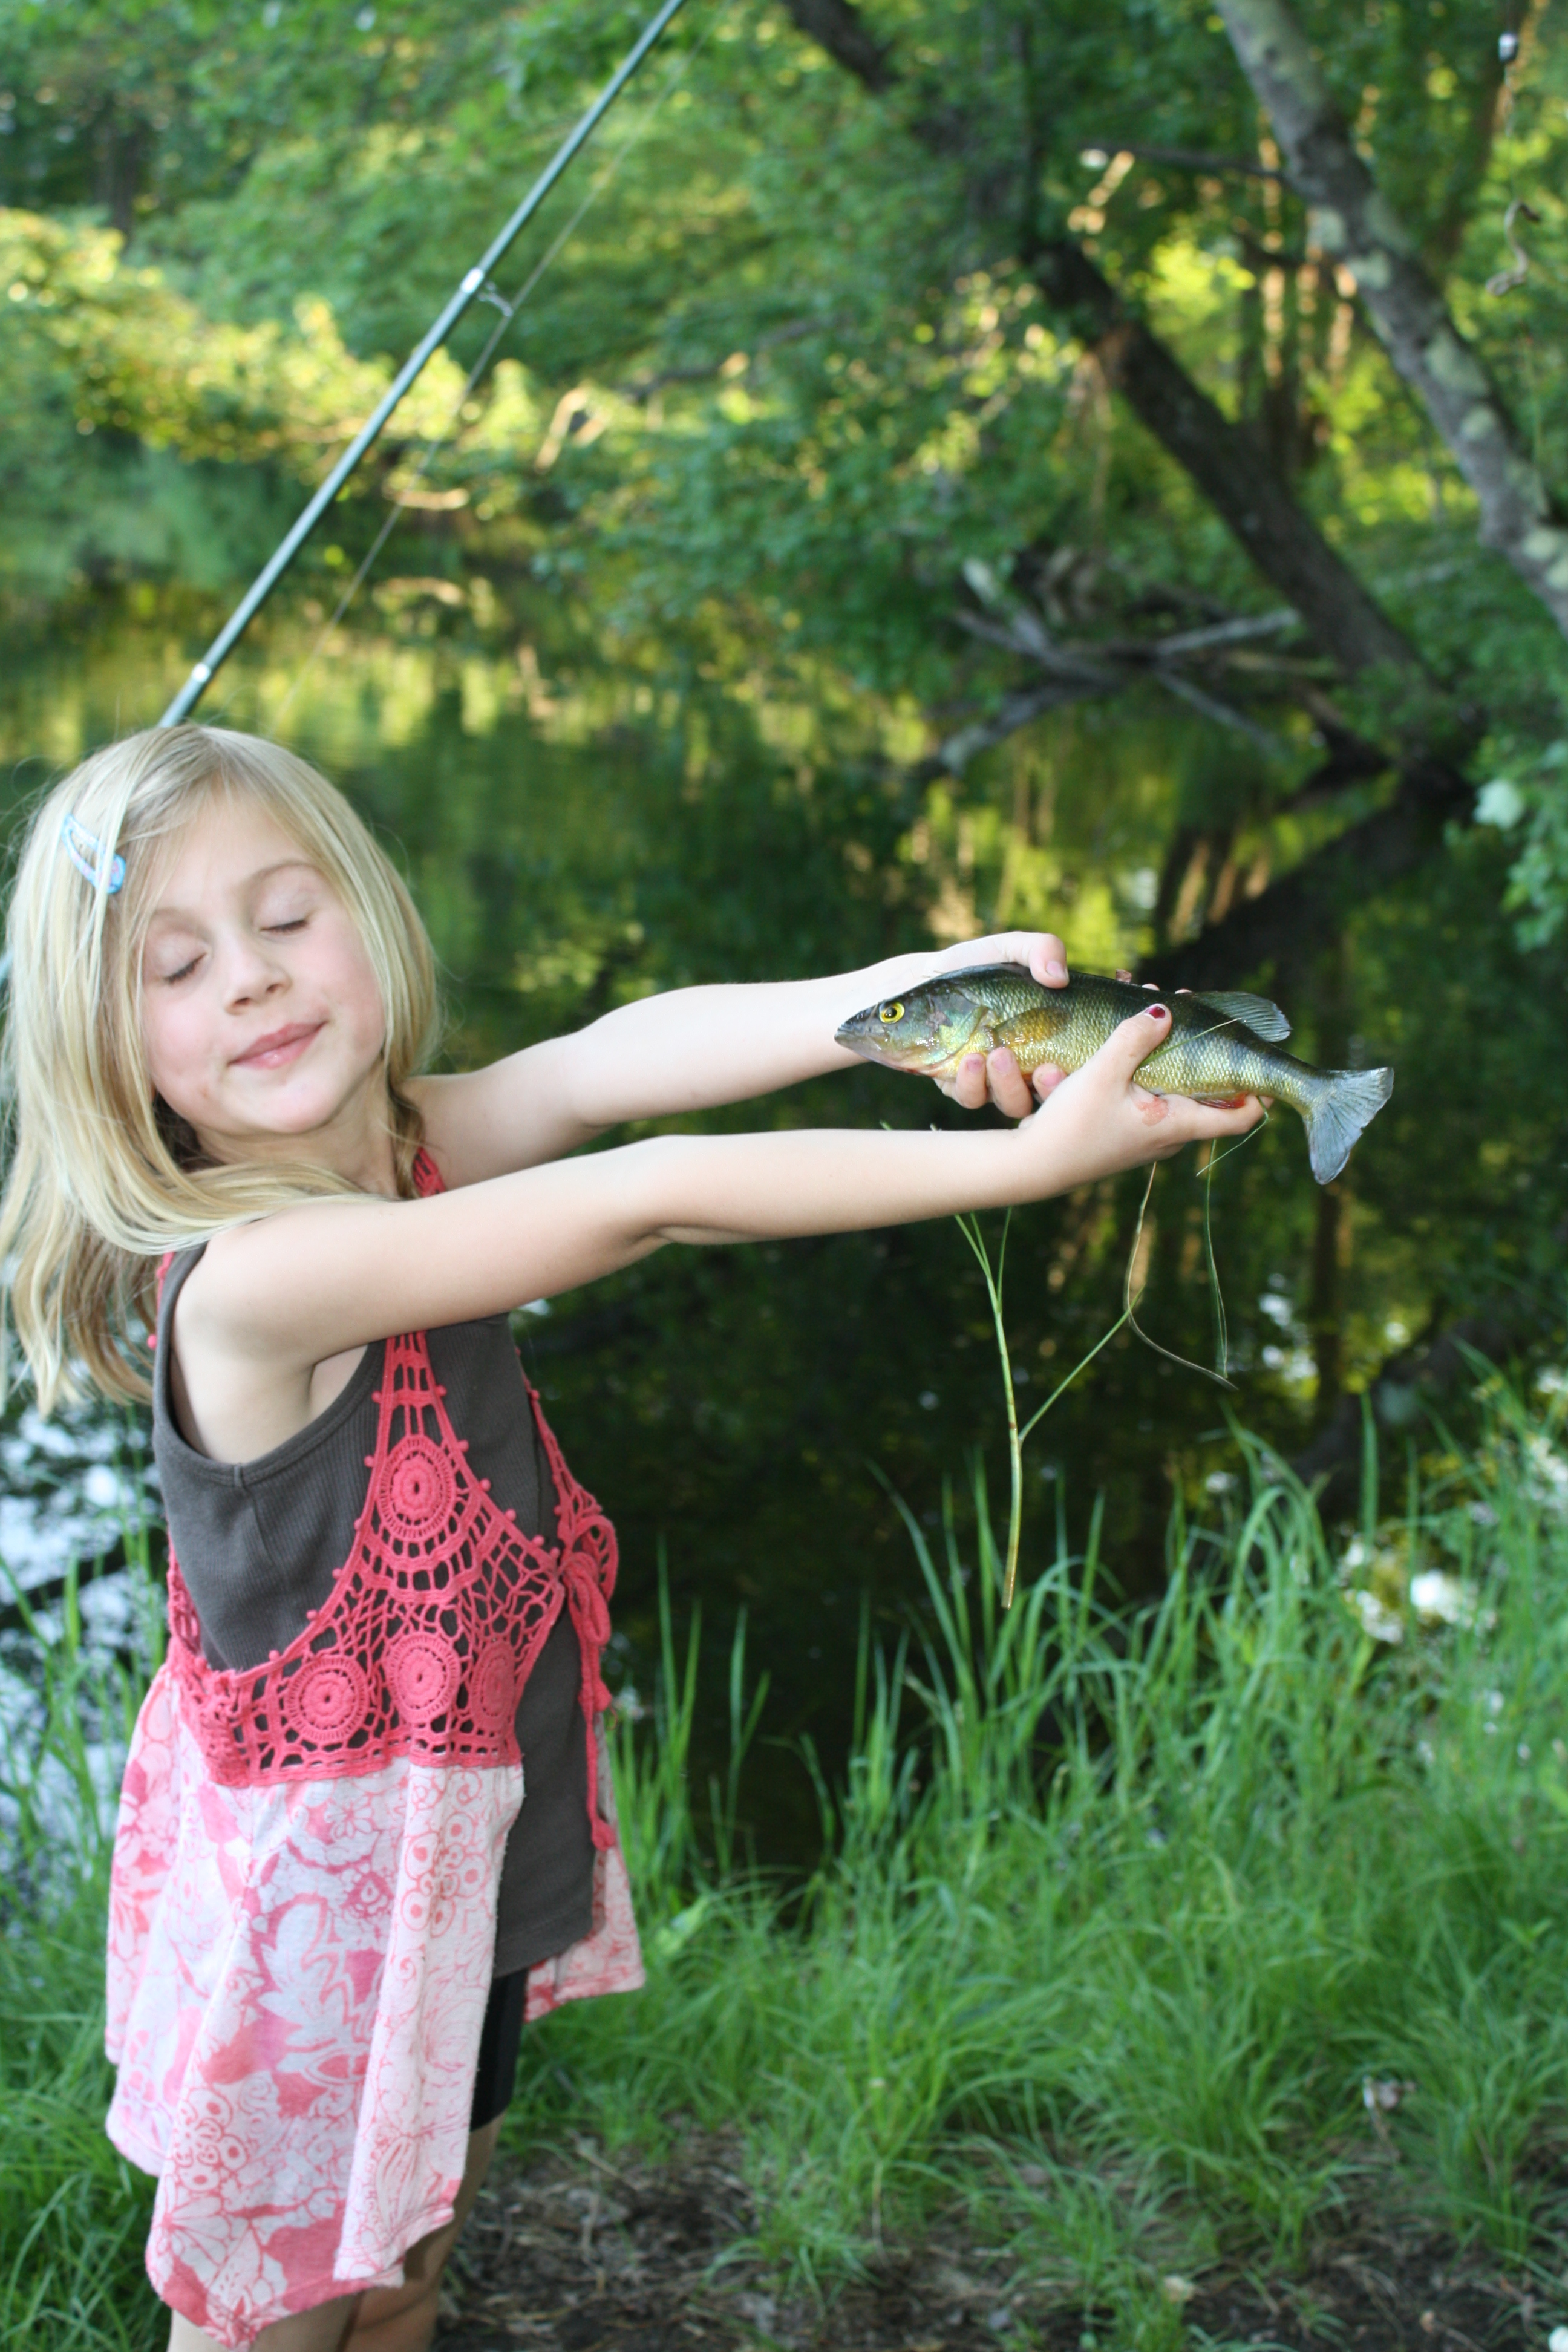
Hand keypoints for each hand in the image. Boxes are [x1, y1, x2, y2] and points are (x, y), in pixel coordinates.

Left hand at [929, 929, 1069, 1117]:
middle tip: (1046, 1070)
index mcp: (1049, 1039)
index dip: (1083, 1071)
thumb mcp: (1009, 948)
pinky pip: (971, 1098)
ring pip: (1011, 1102)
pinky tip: (970, 1060)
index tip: (1074, 1059)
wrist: (921, 981)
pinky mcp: (961, 1086)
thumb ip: (1040, 949)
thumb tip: (1058, 976)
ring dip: (1008, 1084)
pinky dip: (972, 1083)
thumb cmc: (975, 967)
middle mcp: (1027, 1067)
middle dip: (1049, 1089)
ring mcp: (995, 1081)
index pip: (1077, 1066)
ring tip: (998, 1055)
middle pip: (1048, 1094)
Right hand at [1020, 1003, 1262, 1191]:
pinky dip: (1146, 1072)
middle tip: (1185, 1013)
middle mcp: (1171, 1136)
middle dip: (1200, 1054)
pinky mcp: (1128, 1134)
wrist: (1031, 1165)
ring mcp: (1149, 1137)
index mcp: (1177, 1125)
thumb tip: (1165, 1012)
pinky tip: (1123, 1048)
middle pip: (1207, 1096)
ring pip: (1175, 1093)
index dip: (1259, 1090)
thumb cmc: (1071, 1126)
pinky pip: (1151, 1099)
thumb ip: (1134, 1039)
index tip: (1261, 1060)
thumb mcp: (1102, 1073)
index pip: (1241, 1116)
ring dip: (1168, 1058)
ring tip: (1150, 1019)